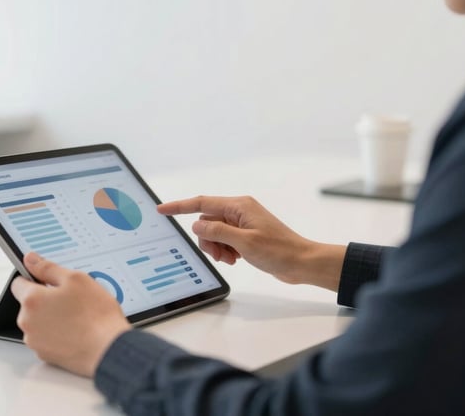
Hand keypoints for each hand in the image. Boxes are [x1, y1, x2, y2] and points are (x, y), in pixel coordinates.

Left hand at [10, 253, 130, 376]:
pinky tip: (76, 331)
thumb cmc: (96, 315)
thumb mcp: (76, 279)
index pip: (18, 283)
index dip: (35, 279)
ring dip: (51, 317)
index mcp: (32, 300)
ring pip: (38, 322)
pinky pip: (46, 338)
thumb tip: (31, 260)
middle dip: (46, 300)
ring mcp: (35, 341)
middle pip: (29, 304)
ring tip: (77, 317)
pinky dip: (57, 334)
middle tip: (71, 300)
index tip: (48, 281)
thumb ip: (48, 268)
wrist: (109, 349)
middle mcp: (27, 322)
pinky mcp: (45, 355)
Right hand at [158, 195, 345, 289]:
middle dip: (206, 239)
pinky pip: (224, 240)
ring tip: (230, 259)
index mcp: (239, 206)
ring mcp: (243, 223)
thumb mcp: (244, 242)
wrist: (301, 262)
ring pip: (214, 232)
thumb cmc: (279, 250)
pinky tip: (235, 259)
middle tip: (218, 254)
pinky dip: (224, 250)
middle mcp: (239, 211)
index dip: (179, 206)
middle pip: (207, 220)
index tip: (162, 210)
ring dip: (216, 247)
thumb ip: (217, 231)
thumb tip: (197, 223)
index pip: (201, 203)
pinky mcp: (246, 235)